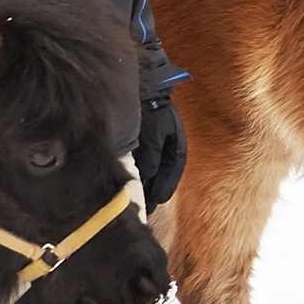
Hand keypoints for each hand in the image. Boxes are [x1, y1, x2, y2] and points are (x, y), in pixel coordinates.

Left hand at [136, 95, 186, 209]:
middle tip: (146, 211)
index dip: (166, 187)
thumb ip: (152, 153)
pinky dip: (136, 179)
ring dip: (144, 188)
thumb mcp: (156, 131)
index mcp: (176, 150)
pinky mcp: (142, 152)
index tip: (158, 200)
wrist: (144, 92)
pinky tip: (127, 187)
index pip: (173, 173)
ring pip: (150, 176)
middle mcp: (166, 154)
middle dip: (153, 193)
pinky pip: (141, 169)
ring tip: (135, 204)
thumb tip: (147, 175)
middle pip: (161, 178)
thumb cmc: (153, 110)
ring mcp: (154, 154)